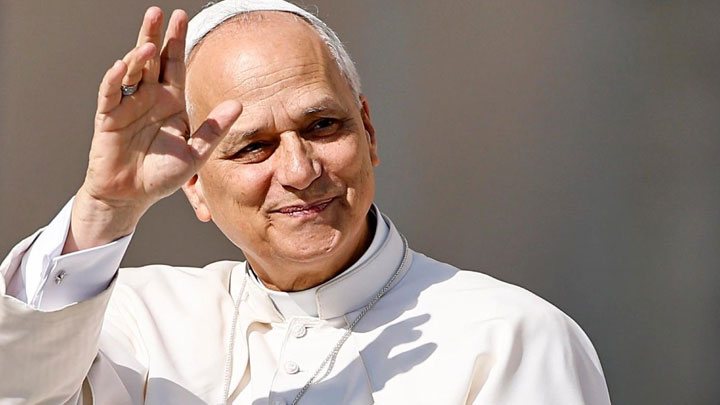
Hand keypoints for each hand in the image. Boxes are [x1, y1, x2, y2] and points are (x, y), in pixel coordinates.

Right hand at [64, 7, 242, 253]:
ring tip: (148, 45)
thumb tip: (239, 104)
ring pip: (131, 72)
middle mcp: (149, 98)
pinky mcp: (108, 118)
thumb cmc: (162, 175)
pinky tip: (121, 66)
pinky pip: (110, 94)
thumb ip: (214, 129)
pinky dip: (114, 80)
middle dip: (154, 36)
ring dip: (137, 57)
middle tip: (158, 13)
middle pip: (151, 60)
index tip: (182, 17)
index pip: (174, 65)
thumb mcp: (195, 152)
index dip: (177, 41)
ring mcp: (127, 105)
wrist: (133, 195)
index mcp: (171, 102)